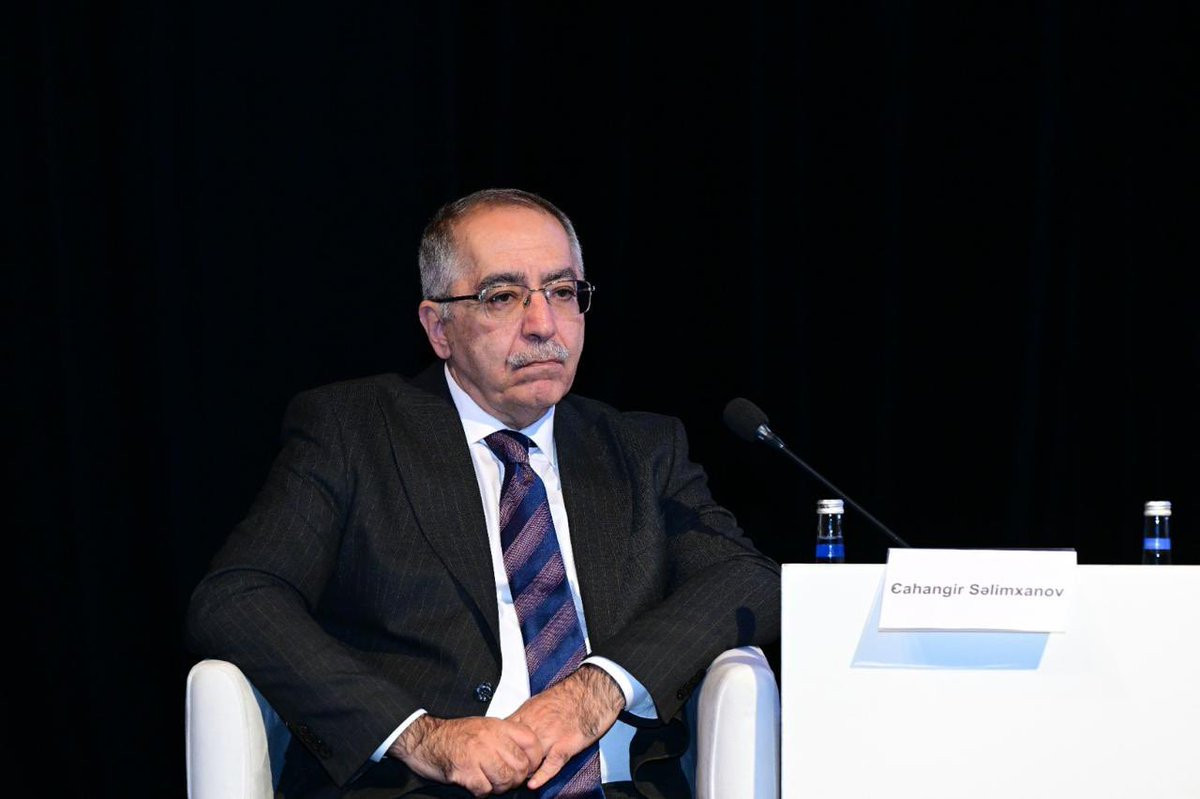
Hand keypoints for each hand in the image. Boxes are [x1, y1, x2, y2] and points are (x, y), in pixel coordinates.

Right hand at [388, 714, 543, 796]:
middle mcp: (490, 738)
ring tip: (490, 783)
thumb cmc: (455, 736)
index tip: (529, 767)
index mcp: (498, 726)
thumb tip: (526, 760)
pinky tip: (475, 785)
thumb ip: (505, 739)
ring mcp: (477, 754)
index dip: (534, 759)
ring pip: (504, 779)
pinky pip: (484, 789)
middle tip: (506, 780)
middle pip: (520, 765)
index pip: (530, 742)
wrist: (425, 740)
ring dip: (499, 787)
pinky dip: (482, 792)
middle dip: (515, 778)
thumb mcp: (485, 727)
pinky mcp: (464, 770)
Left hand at [508, 665, 625, 789]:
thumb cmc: (570, 694)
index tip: (495, 755)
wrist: (592, 691)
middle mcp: (536, 725)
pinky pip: (550, 764)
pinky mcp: (565, 745)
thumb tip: (512, 726)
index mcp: (528, 714)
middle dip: (508, 761)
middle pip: (514, 749)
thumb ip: (525, 716)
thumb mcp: (539, 700)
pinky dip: (541, 776)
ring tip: (518, 779)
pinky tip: (533, 784)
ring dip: (522, 770)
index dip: (498, 746)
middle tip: (505, 771)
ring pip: (528, 758)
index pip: (504, 733)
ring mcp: (550, 736)